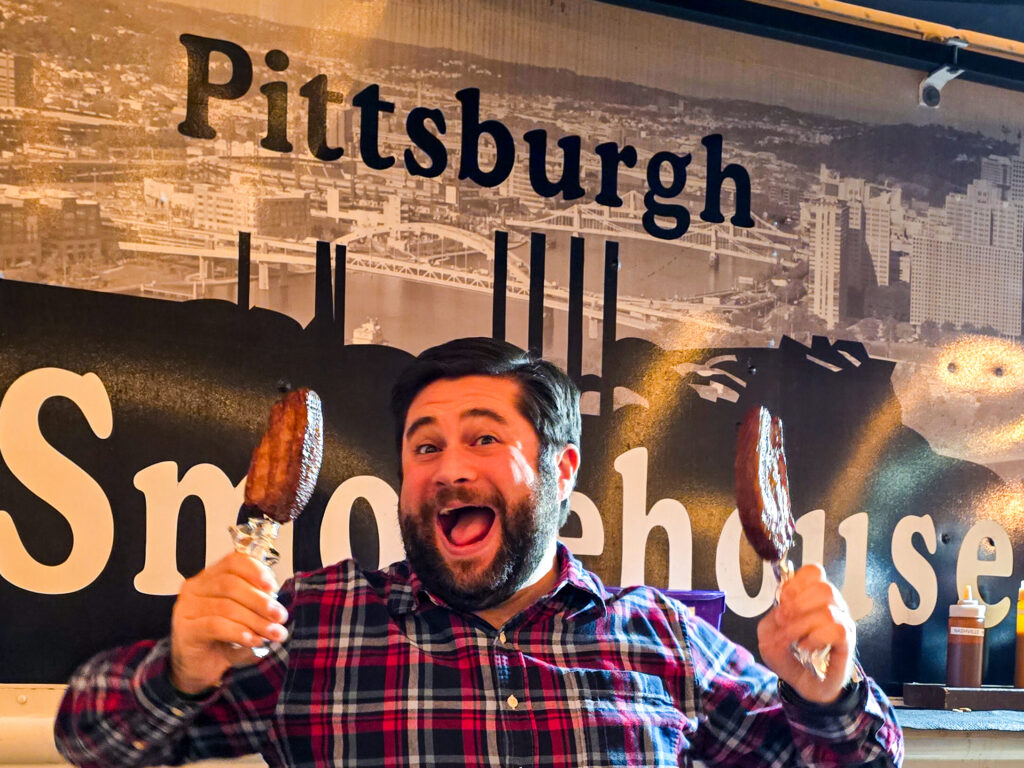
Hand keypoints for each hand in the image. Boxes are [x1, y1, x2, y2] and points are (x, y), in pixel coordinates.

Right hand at [169, 551, 287, 694]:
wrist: (197, 669)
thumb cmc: (221, 640)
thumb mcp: (242, 617)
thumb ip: (256, 606)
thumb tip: (277, 608)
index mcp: (210, 578)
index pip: (233, 562)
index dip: (256, 571)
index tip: (273, 587)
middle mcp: (196, 588)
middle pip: (231, 584)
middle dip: (261, 601)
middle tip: (280, 616)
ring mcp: (187, 608)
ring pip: (226, 606)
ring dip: (255, 620)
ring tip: (272, 633)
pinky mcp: (186, 629)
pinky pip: (215, 625)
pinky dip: (238, 631)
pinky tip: (253, 639)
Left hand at [757, 563, 855, 703]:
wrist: (805, 685)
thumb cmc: (789, 656)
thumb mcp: (768, 637)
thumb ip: (770, 620)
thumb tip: (780, 612)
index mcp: (811, 598)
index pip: (813, 572)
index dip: (795, 584)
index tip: (782, 602)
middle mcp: (831, 605)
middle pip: (823, 587)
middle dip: (797, 604)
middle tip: (784, 621)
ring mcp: (841, 622)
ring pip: (828, 608)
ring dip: (802, 624)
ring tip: (793, 639)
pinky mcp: (847, 641)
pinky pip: (837, 629)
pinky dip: (815, 638)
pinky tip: (806, 647)